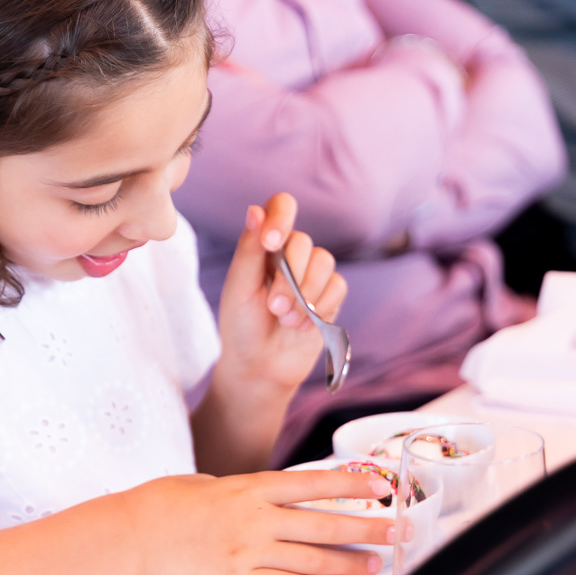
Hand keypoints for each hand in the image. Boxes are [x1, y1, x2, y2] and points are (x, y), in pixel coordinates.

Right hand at [122, 467, 394, 574]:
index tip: (382, 487)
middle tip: (398, 530)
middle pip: (325, 523)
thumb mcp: (209, 482)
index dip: (353, 485)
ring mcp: (248, 552)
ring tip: (378, 564)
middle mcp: (256, 518)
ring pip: (313, 557)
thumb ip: (244, 491)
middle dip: (367, 527)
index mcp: (250, 487)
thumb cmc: (164, 502)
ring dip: (350, 562)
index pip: (314, 484)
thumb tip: (267, 499)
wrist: (132, 534)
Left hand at [217, 193, 346, 395]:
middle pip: (304, 242)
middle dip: (289, 278)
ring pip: (324, 262)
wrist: (259, 367)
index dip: (281, 218)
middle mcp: (290, 255)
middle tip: (273, 307)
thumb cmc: (241, 326)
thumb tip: (255, 209)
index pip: (281, 207)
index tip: (270, 243)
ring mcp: (312, 275)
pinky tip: (302, 326)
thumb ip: (249, 249)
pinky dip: (320, 307)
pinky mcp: (330, 297)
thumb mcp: (238, 287)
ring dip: (304, 295)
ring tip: (285, 320)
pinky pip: (337, 286)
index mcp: (264, 246)